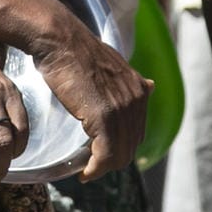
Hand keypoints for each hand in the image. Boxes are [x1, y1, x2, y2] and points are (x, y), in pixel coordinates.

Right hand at [25, 12, 149, 181]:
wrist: (60, 39)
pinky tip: (85, 172)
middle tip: (94, 166)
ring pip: (119, 154)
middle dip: (113, 160)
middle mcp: (135, 99)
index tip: (104, 153)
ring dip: (103, 168)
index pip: (136, 131)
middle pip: (130, 146)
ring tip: (88, 172)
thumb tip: (151, 87)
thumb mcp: (112, 64)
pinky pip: (105, 154)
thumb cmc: (75, 51)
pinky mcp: (103, 117)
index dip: (121, 146)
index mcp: (138, 89)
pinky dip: (96, 168)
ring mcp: (121, 109)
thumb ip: (128, 82)